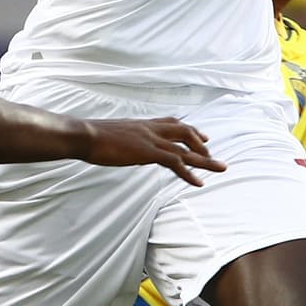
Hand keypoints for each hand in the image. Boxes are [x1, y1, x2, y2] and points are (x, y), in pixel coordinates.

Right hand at [80, 117, 225, 186]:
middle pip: (185, 132)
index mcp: (142, 124)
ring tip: (221, 168)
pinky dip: (189, 173)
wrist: (84, 135)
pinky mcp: (148, 152)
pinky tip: (199, 182)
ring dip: (205, 160)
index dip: (189, 130)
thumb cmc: (90, 137)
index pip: (172, 123)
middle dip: (202, 144)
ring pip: (185, 149)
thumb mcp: (111, 135)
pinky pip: (175, 162)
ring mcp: (151, 139)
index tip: (202, 137)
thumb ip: (122, 139)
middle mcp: (150, 129)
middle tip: (213, 157)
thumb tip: (120, 144)